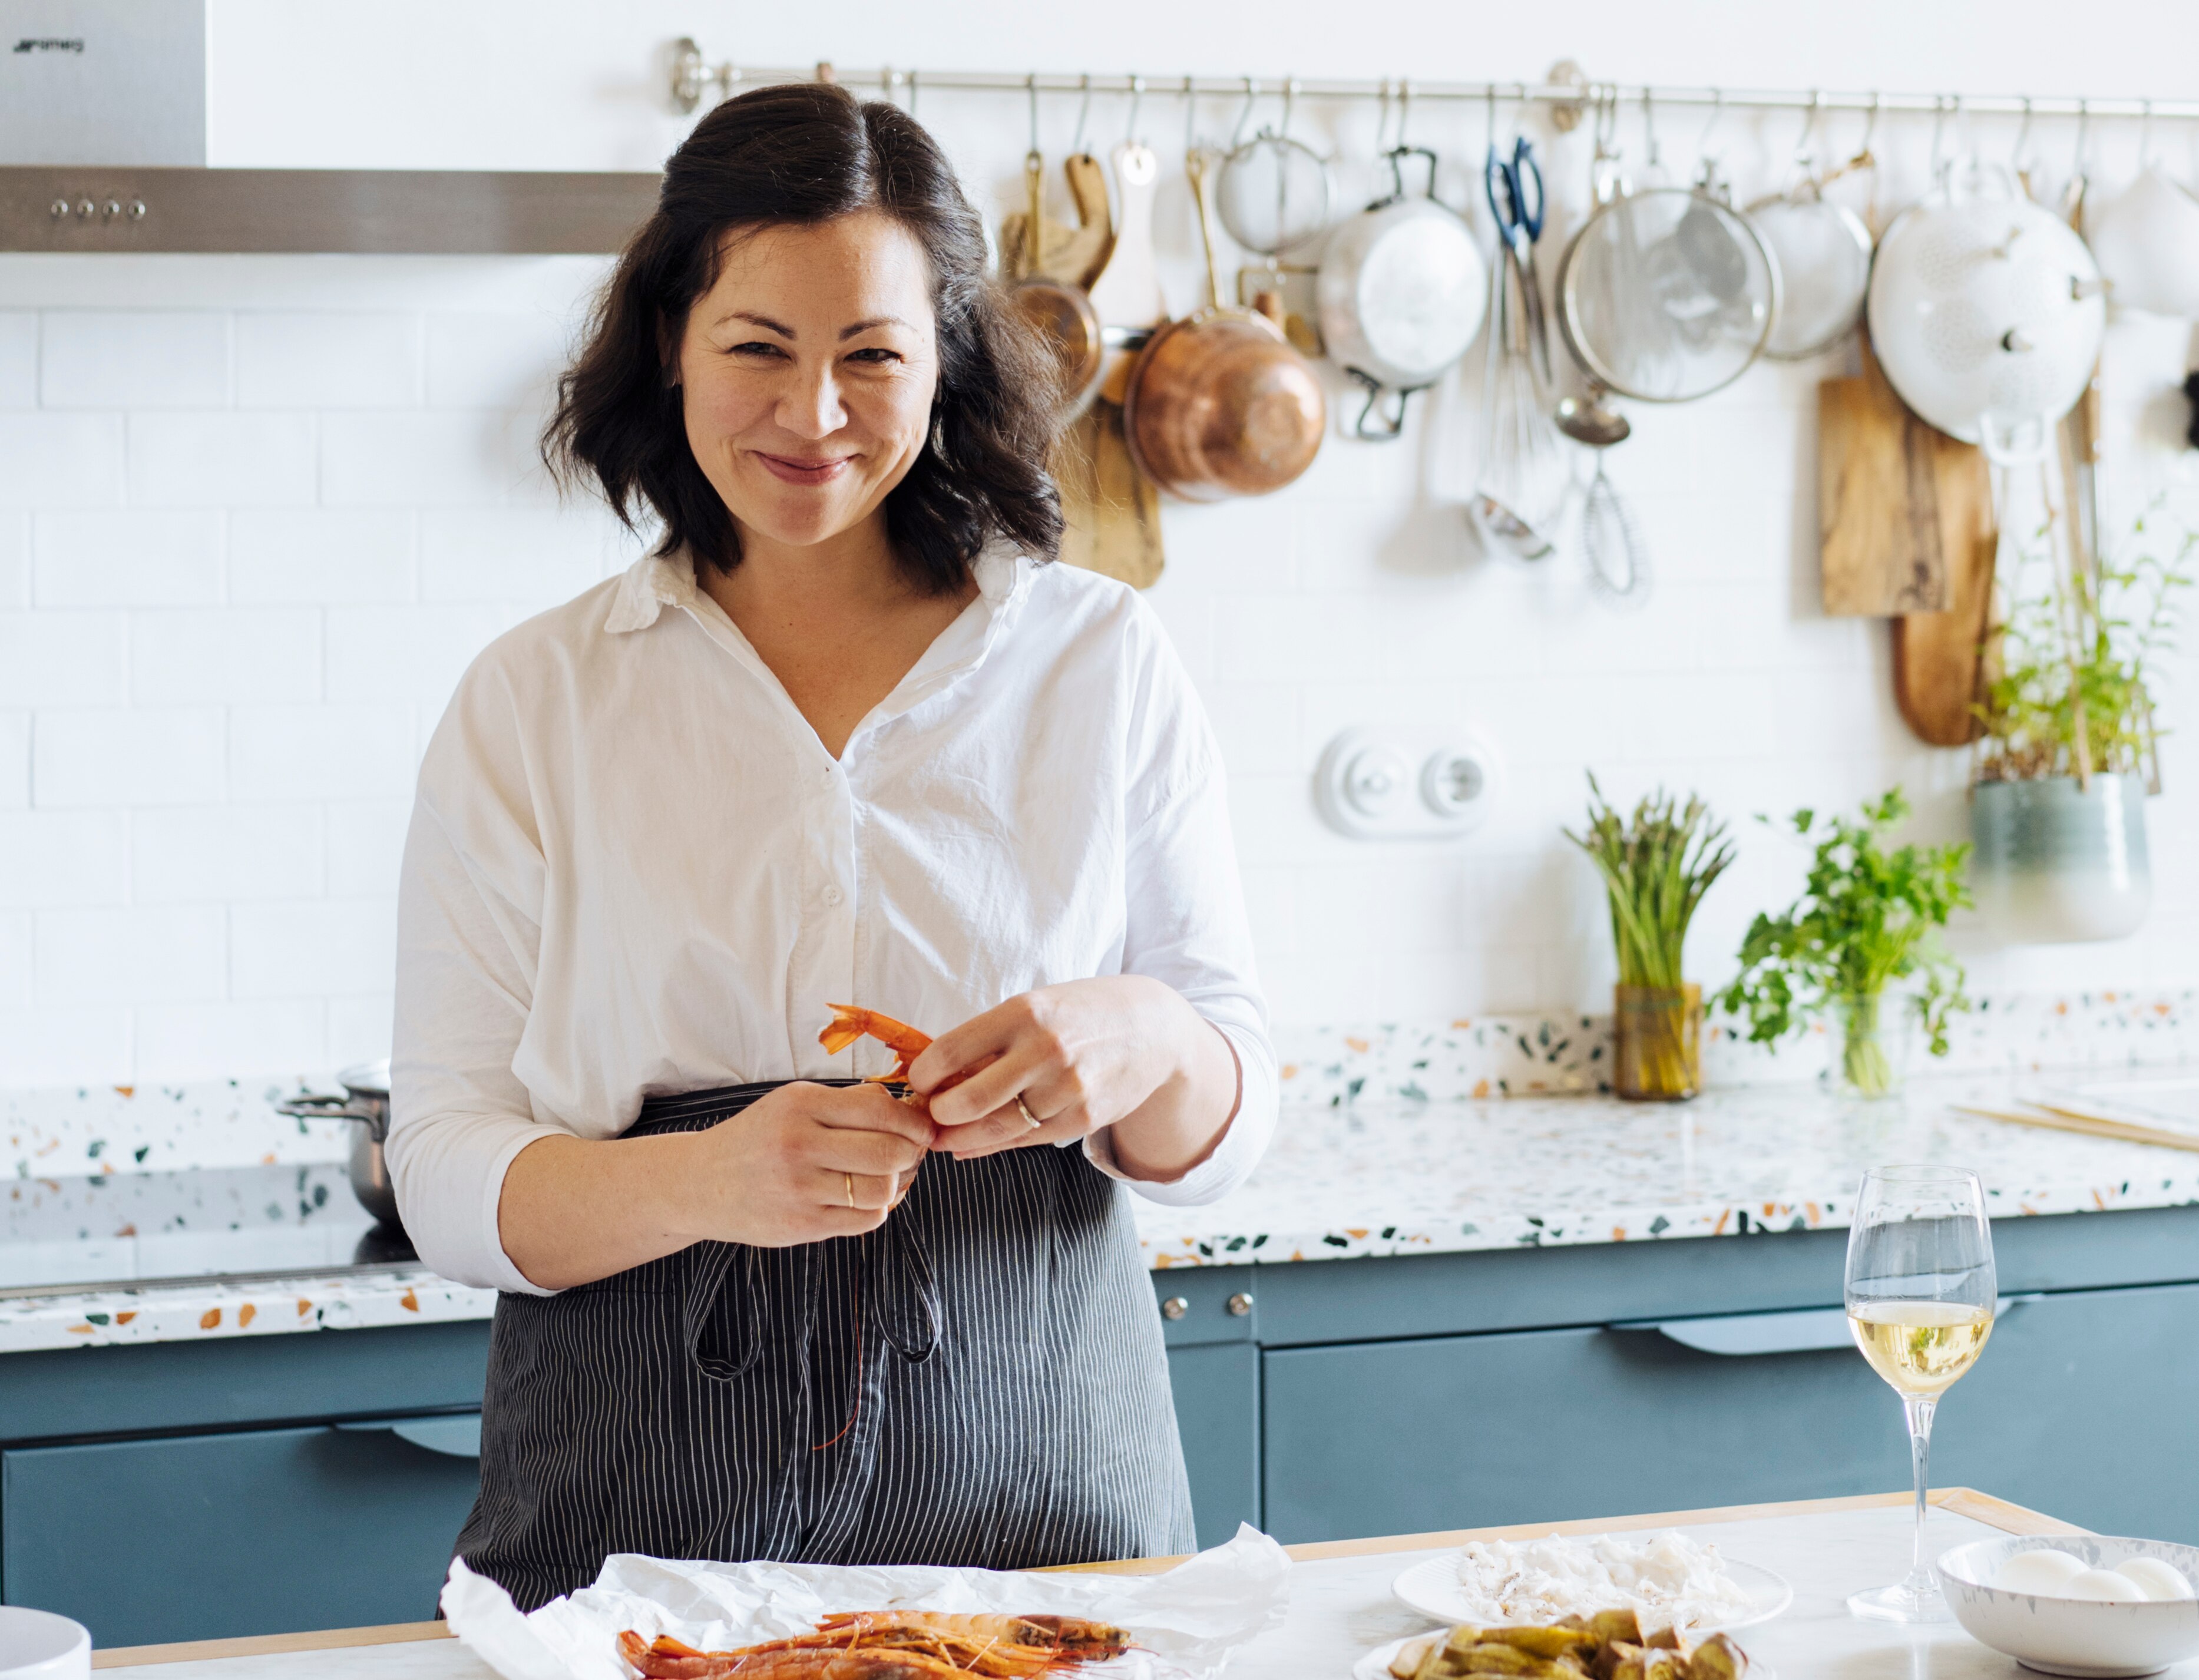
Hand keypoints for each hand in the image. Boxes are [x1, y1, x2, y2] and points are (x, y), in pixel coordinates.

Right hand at [678, 1081, 936, 1246]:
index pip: (880, 1109)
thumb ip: (847, 1102)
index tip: (923, 1127)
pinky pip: (866, 1220)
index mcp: (801, 1105)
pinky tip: (864, 1198)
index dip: (914, 1121)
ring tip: (888, 1176)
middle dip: (911, 1153)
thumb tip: (907, 1105)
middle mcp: (798, 1144)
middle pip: (889, 1152)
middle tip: (910, 1153)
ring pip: (882, 1190)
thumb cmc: (758, 1138)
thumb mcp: (792, 1103)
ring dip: (896, 1184)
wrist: (701, 1183)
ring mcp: (799, 1189)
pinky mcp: (800, 1225)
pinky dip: (877, 1209)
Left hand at [907, 977, 1235, 1175]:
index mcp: (1025, 1012)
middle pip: (968, 1100)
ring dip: (959, 1138)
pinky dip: (991, 1146)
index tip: (919, 1082)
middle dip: (938, 1115)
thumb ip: (991, 1039)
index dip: (924, 1075)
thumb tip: (937, 1077)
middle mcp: (1045, 1050)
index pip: (951, 1051)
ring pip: (995, 1128)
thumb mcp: (1036, 1008)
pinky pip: (1025, 1140)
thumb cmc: (1081, 1015)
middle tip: (929, 1115)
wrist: (1153, 1030)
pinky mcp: (1082, 1119)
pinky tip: (971, 1146)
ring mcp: (1067, 1089)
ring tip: (943, 1137)